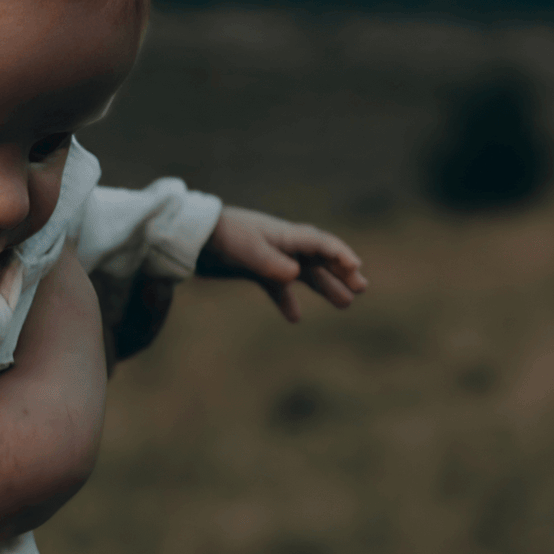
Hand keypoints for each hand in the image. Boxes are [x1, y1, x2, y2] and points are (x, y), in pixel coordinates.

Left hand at [196, 206, 367, 321]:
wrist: (192, 237)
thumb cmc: (222, 236)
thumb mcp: (246, 250)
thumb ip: (270, 262)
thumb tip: (295, 275)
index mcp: (285, 236)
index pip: (320, 244)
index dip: (339, 255)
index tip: (356, 269)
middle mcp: (283, 245)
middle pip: (319, 260)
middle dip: (341, 273)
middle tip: (362, 288)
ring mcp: (270, 258)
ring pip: (304, 274)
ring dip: (324, 287)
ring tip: (345, 303)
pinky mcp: (255, 270)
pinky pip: (277, 287)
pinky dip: (287, 301)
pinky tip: (295, 318)